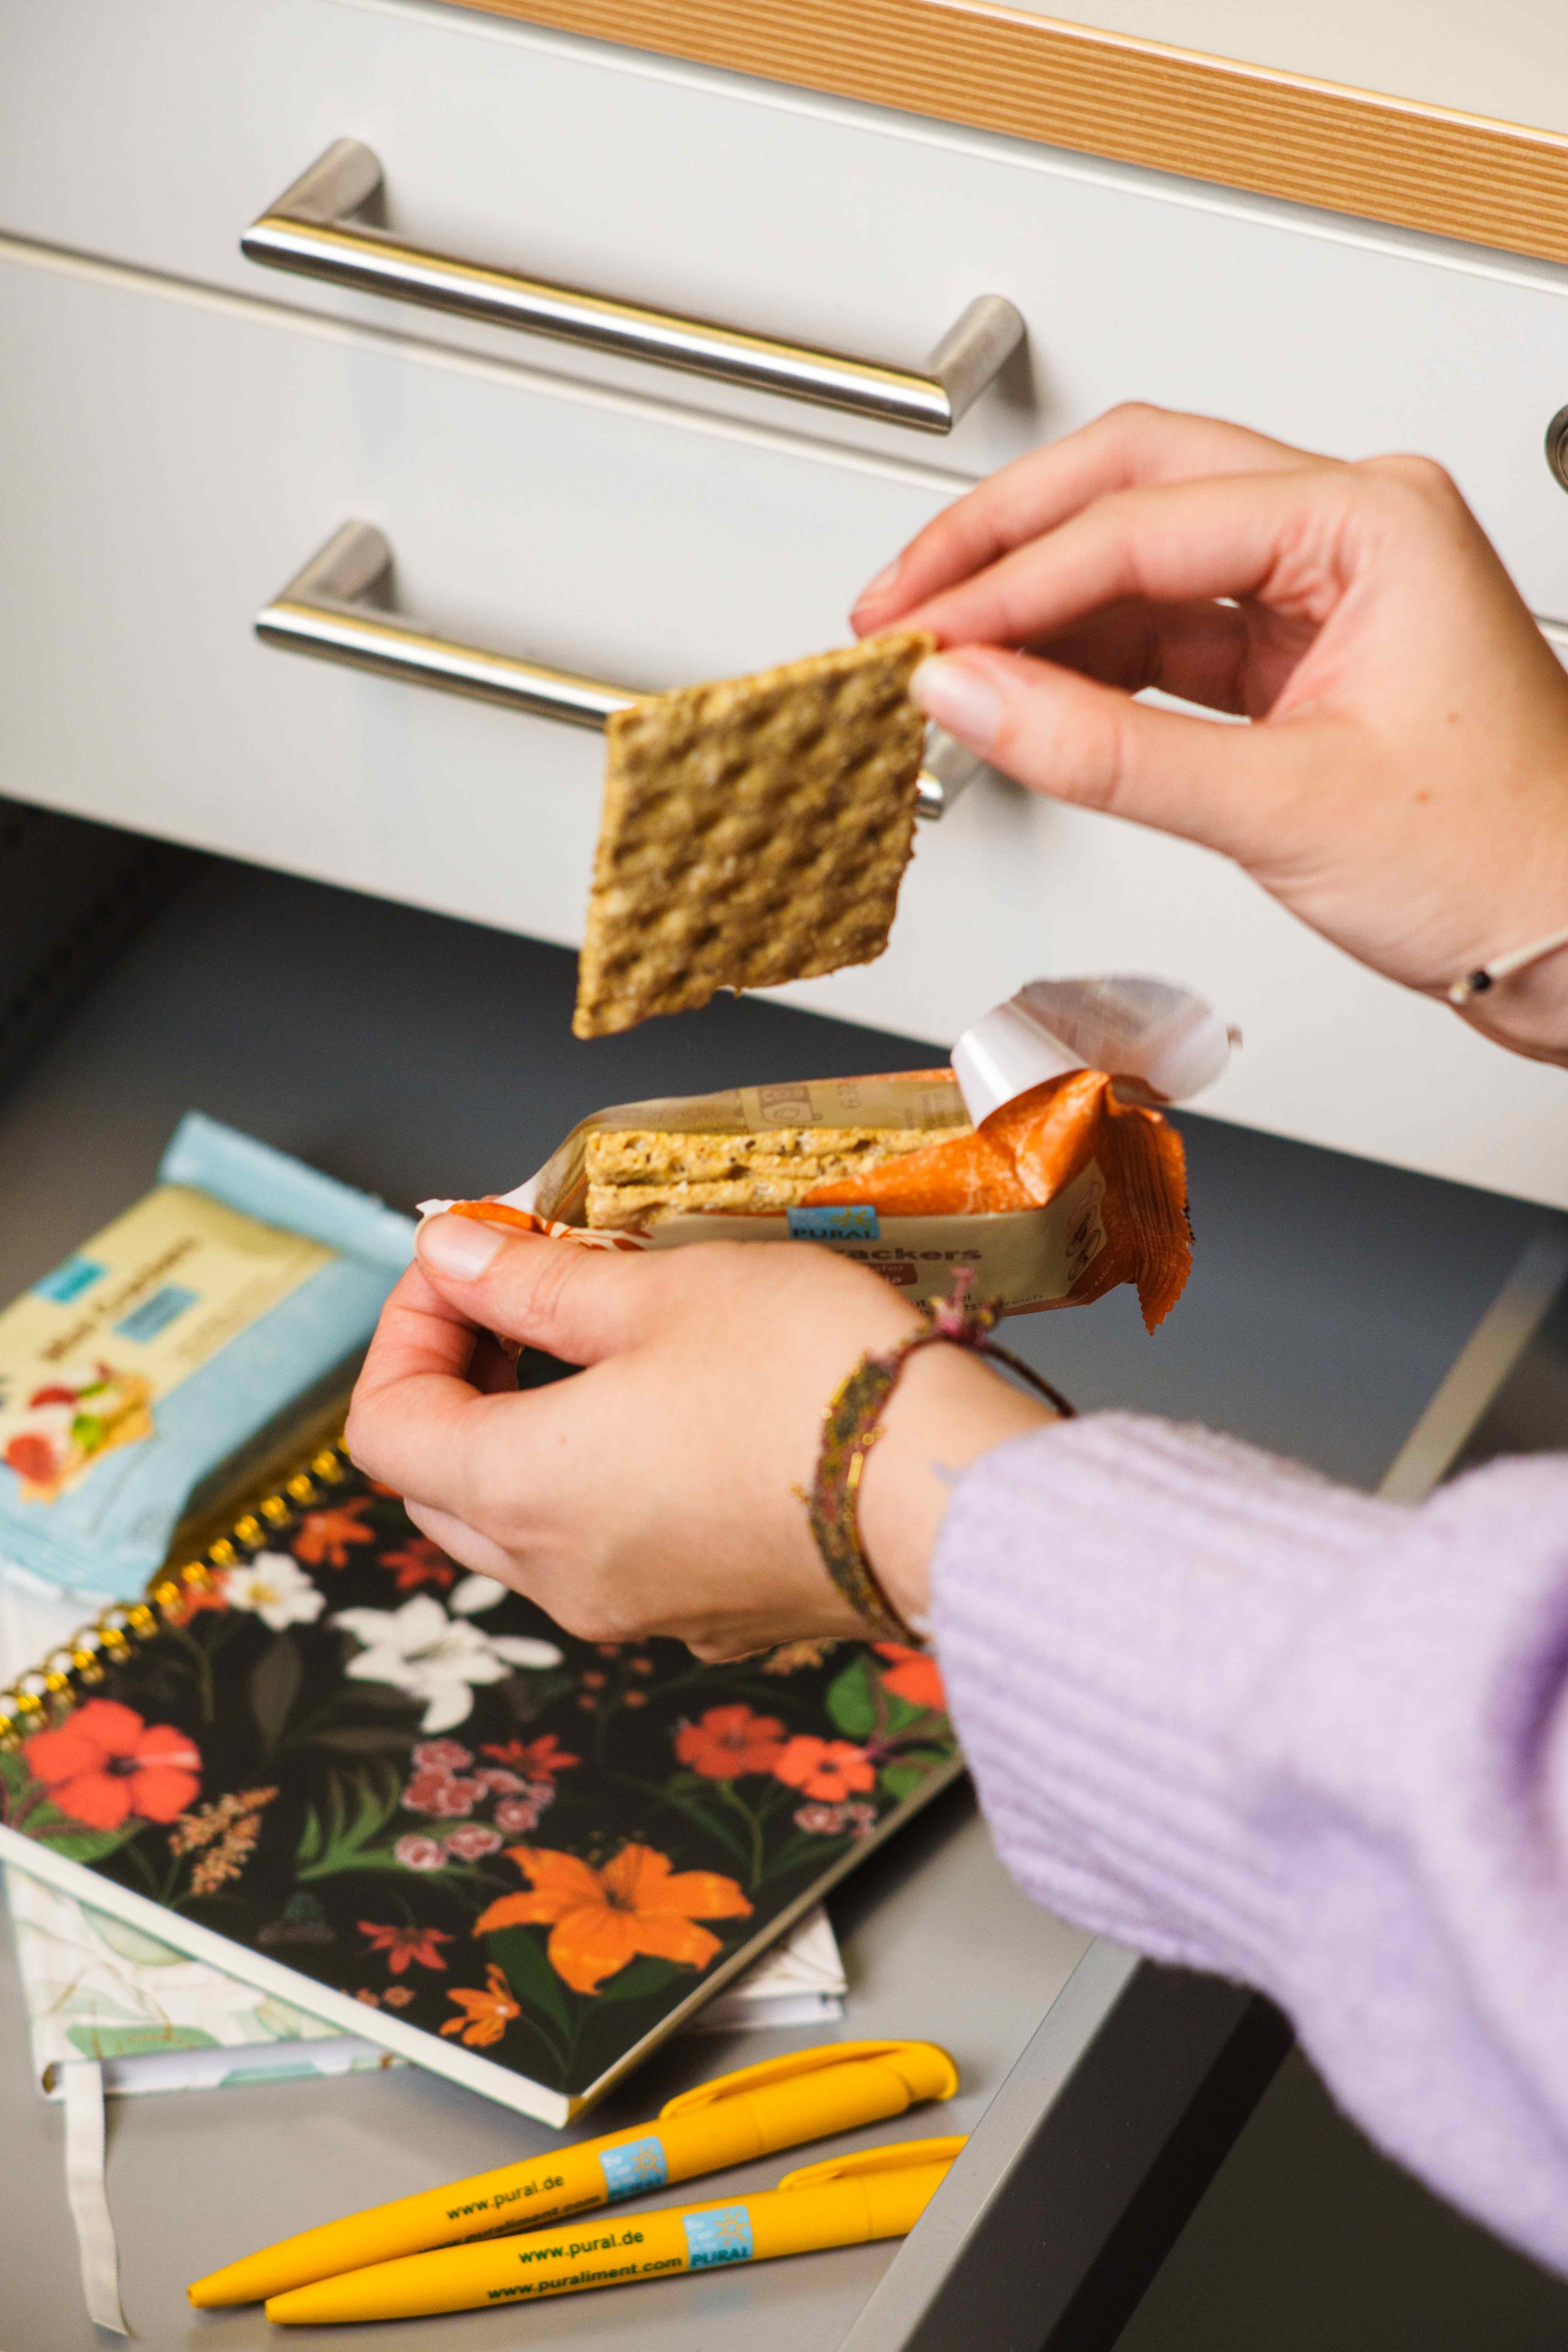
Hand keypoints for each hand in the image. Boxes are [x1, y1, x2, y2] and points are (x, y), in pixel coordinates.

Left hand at [346, 1217, 1052, 1658]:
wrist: (951, 1491)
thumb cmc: (809, 1378)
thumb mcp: (658, 1289)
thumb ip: (534, 1279)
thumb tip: (450, 1254)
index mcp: (524, 1492)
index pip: (384, 1425)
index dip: (404, 1328)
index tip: (464, 1262)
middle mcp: (562, 1575)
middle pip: (441, 1483)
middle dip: (459, 1380)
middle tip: (520, 1295)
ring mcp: (638, 1608)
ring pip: (525, 1524)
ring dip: (533, 1431)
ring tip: (603, 1341)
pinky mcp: (709, 1615)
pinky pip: (613, 1550)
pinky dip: (606, 1480)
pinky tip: (674, 1410)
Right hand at [853, 404, 1567, 1063]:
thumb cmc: (1509, 861)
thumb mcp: (1285, 808)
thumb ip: (1106, 750)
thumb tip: (968, 696)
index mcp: (1370, 521)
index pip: (1143, 522)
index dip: (1011, 582)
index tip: (920, 636)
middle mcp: (1345, 530)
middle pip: (1130, 484)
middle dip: (1002, 543)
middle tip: (899, 602)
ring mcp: (1319, 590)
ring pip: (1139, 554)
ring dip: (1034, 603)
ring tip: (941, 658)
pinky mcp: (1295, 656)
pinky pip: (1163, 632)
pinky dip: (1083, 660)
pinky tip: (1020, 692)